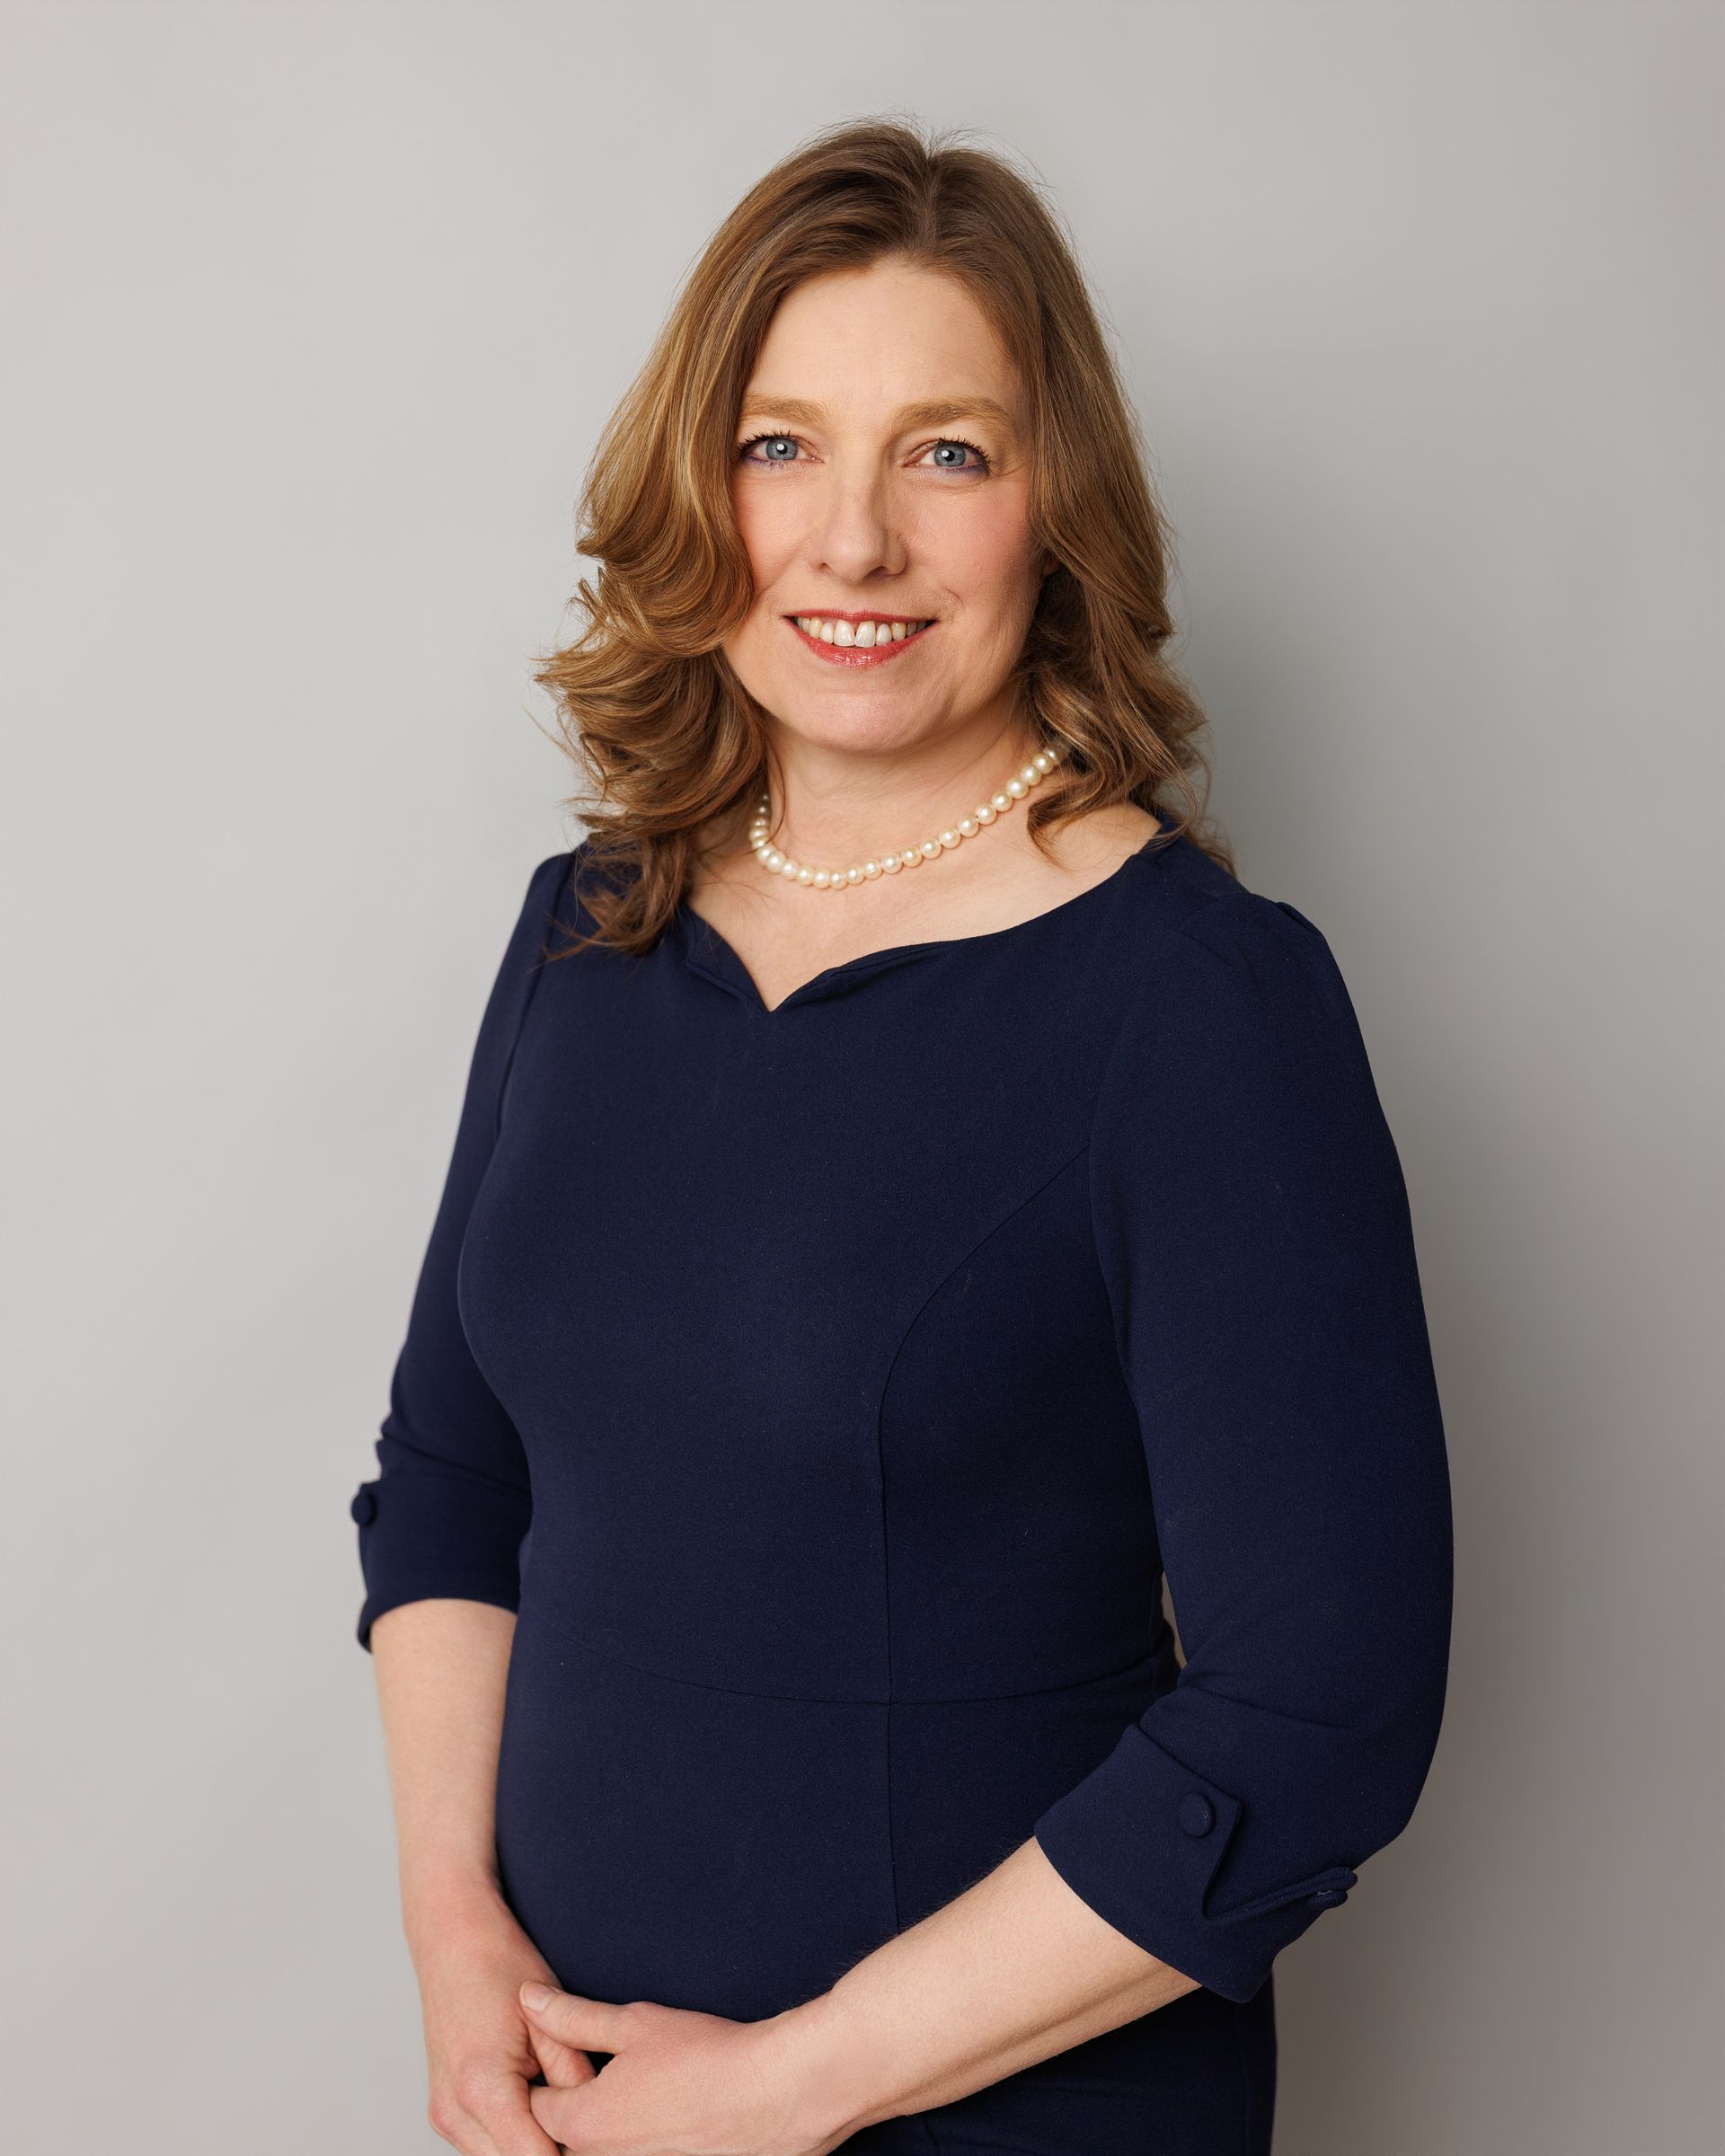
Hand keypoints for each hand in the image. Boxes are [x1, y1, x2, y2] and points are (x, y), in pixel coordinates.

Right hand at [408, 1881, 595, 2153]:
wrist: (452, 1940)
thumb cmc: (500, 1966)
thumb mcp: (551, 2019)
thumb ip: (574, 2079)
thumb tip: (597, 2121)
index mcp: (483, 2088)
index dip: (573, 2154)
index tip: (604, 2143)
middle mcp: (455, 2111)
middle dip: (556, 2151)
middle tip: (594, 2129)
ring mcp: (445, 2115)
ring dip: (533, 2146)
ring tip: (570, 2117)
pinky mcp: (445, 2111)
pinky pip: (485, 2145)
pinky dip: (513, 2137)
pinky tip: (541, 2108)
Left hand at [517, 1982, 853, 2155]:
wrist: (777, 2094)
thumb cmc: (706, 2056)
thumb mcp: (633, 2023)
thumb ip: (572, 2017)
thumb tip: (529, 2000)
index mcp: (581, 2124)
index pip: (537, 2103)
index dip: (552, 2068)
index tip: (576, 2044)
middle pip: (564, 2135)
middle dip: (577, 2100)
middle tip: (618, 2067)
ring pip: (601, 2149)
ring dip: (614, 2122)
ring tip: (653, 2088)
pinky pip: (636, 2153)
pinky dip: (643, 2137)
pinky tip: (673, 2108)